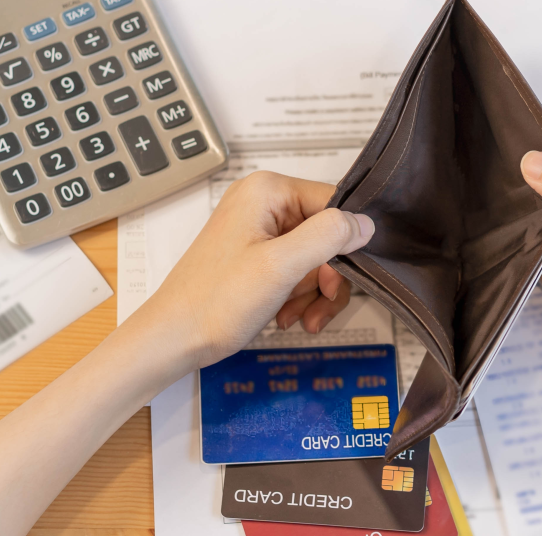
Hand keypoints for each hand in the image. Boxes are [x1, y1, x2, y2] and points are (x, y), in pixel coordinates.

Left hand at [126, 170, 374, 372]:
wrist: (175, 337)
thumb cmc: (216, 301)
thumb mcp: (281, 267)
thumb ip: (328, 237)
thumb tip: (365, 223)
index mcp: (268, 191)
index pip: (334, 203)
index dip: (344, 243)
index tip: (342, 277)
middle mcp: (263, 204)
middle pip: (327, 235)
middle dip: (327, 278)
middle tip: (320, 307)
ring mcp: (258, 231)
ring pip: (315, 258)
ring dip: (314, 294)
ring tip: (297, 319)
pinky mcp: (256, 256)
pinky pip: (296, 271)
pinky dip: (298, 297)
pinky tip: (286, 316)